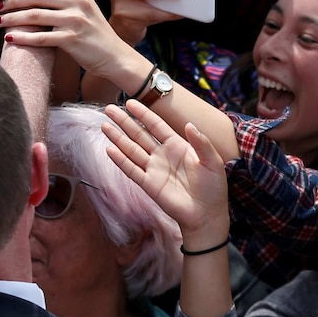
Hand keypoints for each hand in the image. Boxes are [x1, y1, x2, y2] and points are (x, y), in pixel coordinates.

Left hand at [0, 0, 124, 76]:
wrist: (114, 57)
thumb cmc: (94, 33)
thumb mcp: (85, 8)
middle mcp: (78, 2)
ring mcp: (75, 21)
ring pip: (35, 16)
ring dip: (12, 18)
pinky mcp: (71, 39)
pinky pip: (41, 38)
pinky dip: (23, 38)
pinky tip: (9, 38)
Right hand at [102, 101, 228, 239]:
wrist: (207, 215)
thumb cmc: (213, 188)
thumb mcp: (213, 161)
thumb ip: (201, 142)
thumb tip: (189, 125)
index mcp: (177, 145)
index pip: (156, 125)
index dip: (143, 114)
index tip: (130, 102)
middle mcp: (162, 155)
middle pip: (139, 134)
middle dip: (124, 121)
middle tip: (109, 109)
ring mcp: (153, 169)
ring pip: (131, 149)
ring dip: (118, 138)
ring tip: (104, 126)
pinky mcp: (148, 185)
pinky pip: (131, 170)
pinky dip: (120, 160)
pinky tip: (110, 149)